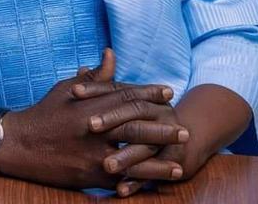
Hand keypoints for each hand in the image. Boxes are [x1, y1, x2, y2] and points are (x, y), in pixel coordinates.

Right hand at [0, 48, 186, 189]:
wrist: (17, 145)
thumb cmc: (44, 113)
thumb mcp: (66, 89)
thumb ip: (94, 77)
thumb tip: (111, 55)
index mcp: (89, 105)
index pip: (125, 96)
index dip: (148, 94)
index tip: (168, 92)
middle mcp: (93, 129)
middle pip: (135, 126)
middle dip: (161, 128)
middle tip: (184, 129)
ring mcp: (92, 153)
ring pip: (132, 155)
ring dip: (158, 160)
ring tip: (179, 163)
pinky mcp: (88, 175)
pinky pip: (119, 177)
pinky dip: (139, 179)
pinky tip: (155, 182)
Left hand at [77, 82, 255, 196]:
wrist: (182, 140)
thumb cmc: (143, 120)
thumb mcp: (123, 103)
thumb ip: (102, 89)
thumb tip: (80, 67)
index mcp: (144, 97)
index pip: (119, 89)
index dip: (96, 89)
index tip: (74, 92)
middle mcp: (158, 113)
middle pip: (134, 113)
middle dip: (112, 120)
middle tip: (89, 126)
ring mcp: (167, 138)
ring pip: (145, 147)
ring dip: (126, 157)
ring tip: (106, 165)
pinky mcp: (171, 162)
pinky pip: (154, 174)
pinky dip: (137, 182)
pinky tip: (120, 190)